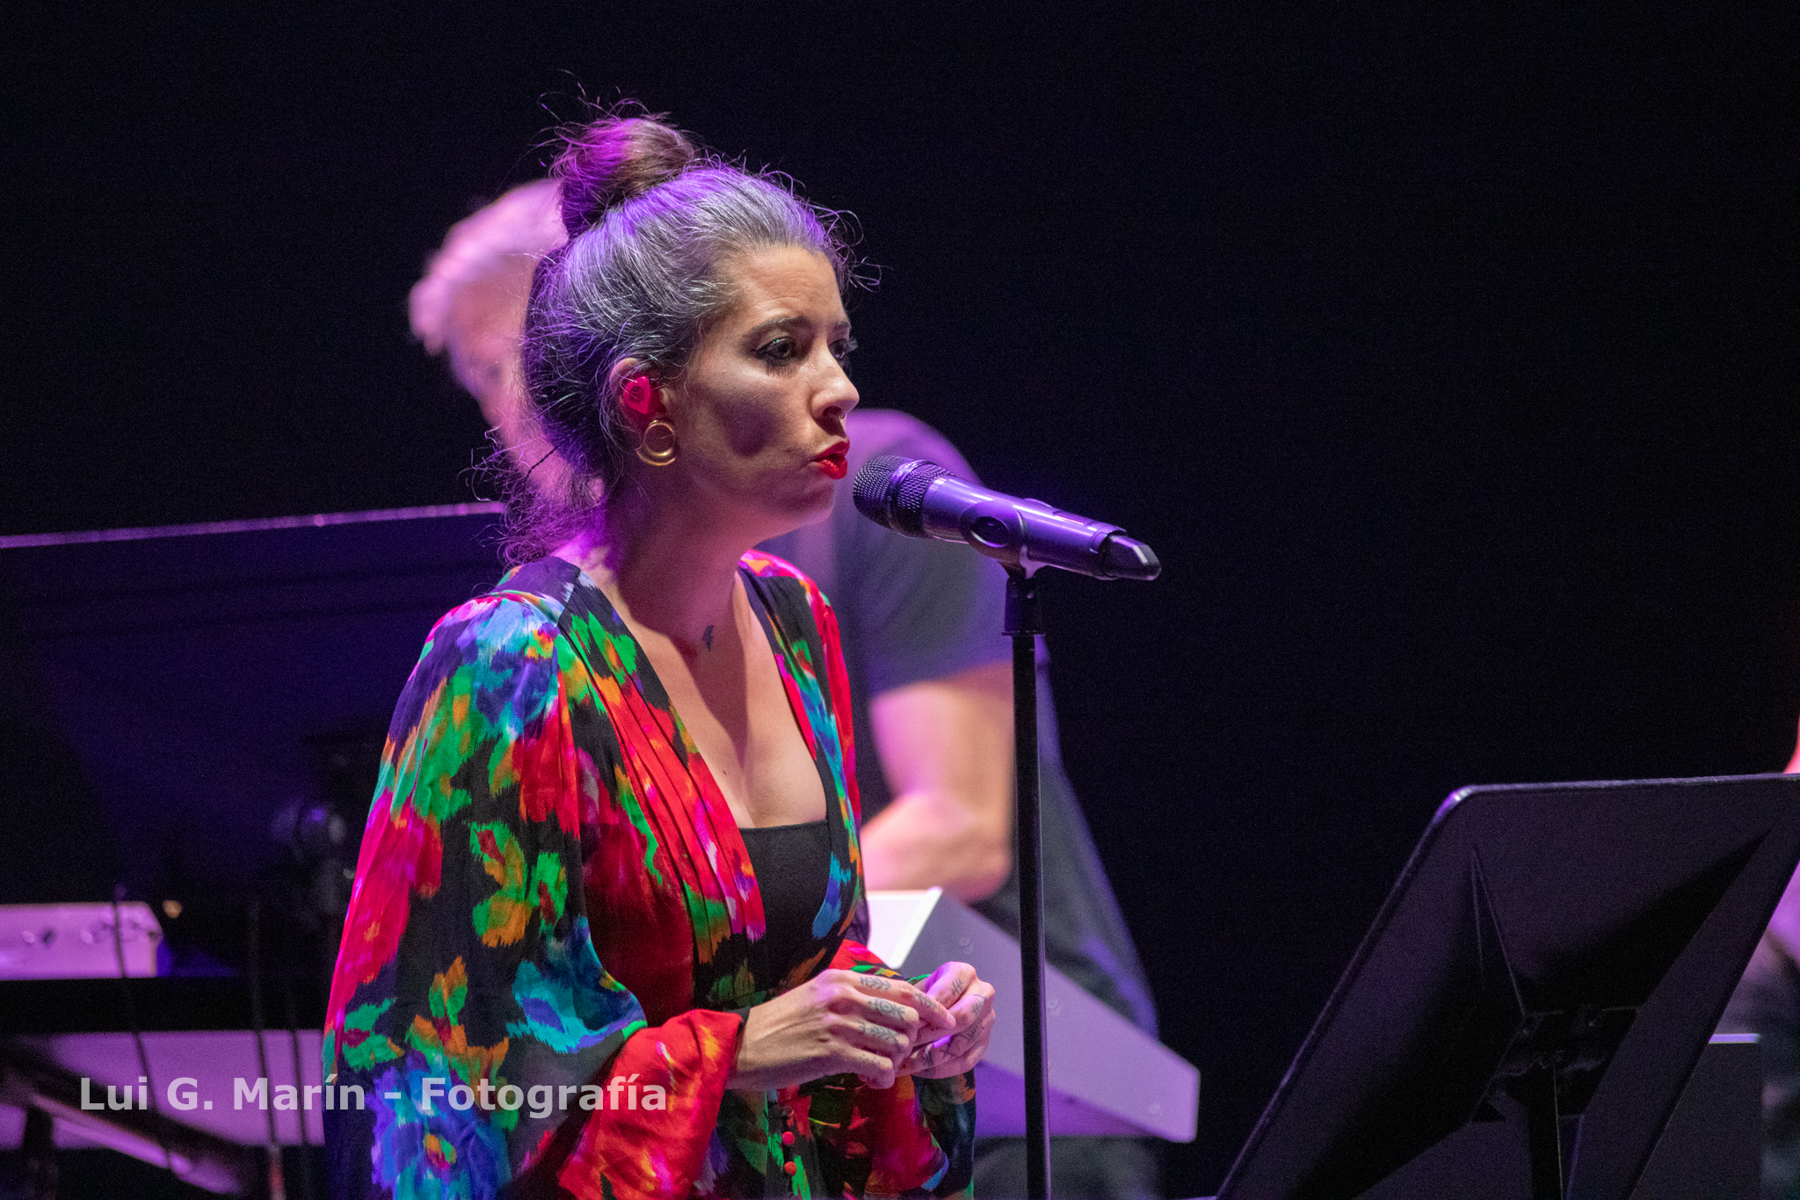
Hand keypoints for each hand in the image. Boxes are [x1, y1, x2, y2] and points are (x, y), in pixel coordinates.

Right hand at [729, 969, 955, 1091]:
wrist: (740, 1046)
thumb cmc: (779, 1025)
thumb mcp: (817, 997)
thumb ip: (853, 997)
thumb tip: (894, 1008)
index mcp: (842, 979)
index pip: (902, 989)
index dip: (930, 1007)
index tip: (945, 1021)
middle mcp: (843, 997)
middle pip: (907, 1016)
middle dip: (912, 1039)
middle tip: (900, 1053)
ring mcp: (838, 1024)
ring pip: (897, 1043)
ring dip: (896, 1060)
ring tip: (881, 1067)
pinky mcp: (831, 1053)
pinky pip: (879, 1065)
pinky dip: (884, 1076)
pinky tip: (873, 1079)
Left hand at [898, 962, 995, 1078]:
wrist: (944, 1003)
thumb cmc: (927, 994)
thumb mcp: (920, 988)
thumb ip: (914, 1001)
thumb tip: (900, 1022)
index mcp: (965, 974)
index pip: (947, 993)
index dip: (926, 1011)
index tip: (906, 1024)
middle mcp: (983, 995)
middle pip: (961, 1018)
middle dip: (931, 1034)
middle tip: (907, 1044)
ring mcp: (987, 1021)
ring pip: (961, 1044)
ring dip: (931, 1057)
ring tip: (907, 1063)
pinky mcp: (985, 1043)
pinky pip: (965, 1062)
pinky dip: (940, 1070)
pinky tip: (920, 1071)